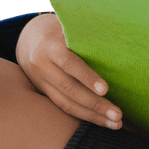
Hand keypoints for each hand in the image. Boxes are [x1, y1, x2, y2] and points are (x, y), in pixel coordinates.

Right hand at [16, 13, 122, 128]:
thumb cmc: (62, 28)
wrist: (29, 38)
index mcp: (50, 45)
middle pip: (70, 89)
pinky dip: (83, 116)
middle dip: (95, 104)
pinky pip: (63, 107)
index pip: (69, 63)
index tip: (106, 89)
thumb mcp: (70, 25)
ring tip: (115, 124)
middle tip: (118, 115)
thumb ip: (87, 33)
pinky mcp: (43, 92)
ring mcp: (40, 81)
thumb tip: (119, 37)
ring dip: (92, 116)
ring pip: (66, 103)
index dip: (87, 77)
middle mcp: (41, 65)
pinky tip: (101, 122)